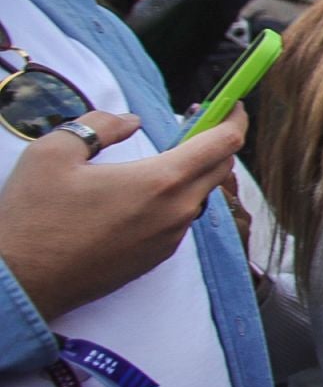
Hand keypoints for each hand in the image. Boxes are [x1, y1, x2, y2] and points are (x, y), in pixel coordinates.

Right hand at [0, 106, 246, 320]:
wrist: (23, 282)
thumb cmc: (35, 217)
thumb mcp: (55, 152)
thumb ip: (100, 126)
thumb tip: (130, 121)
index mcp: (161, 180)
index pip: (224, 143)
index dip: (234, 118)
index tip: (232, 104)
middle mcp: (176, 211)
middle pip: (220, 168)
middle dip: (216, 141)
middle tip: (193, 125)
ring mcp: (170, 238)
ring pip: (201, 195)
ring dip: (194, 172)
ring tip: (164, 157)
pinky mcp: (158, 258)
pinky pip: (181, 220)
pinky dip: (176, 199)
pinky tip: (144, 194)